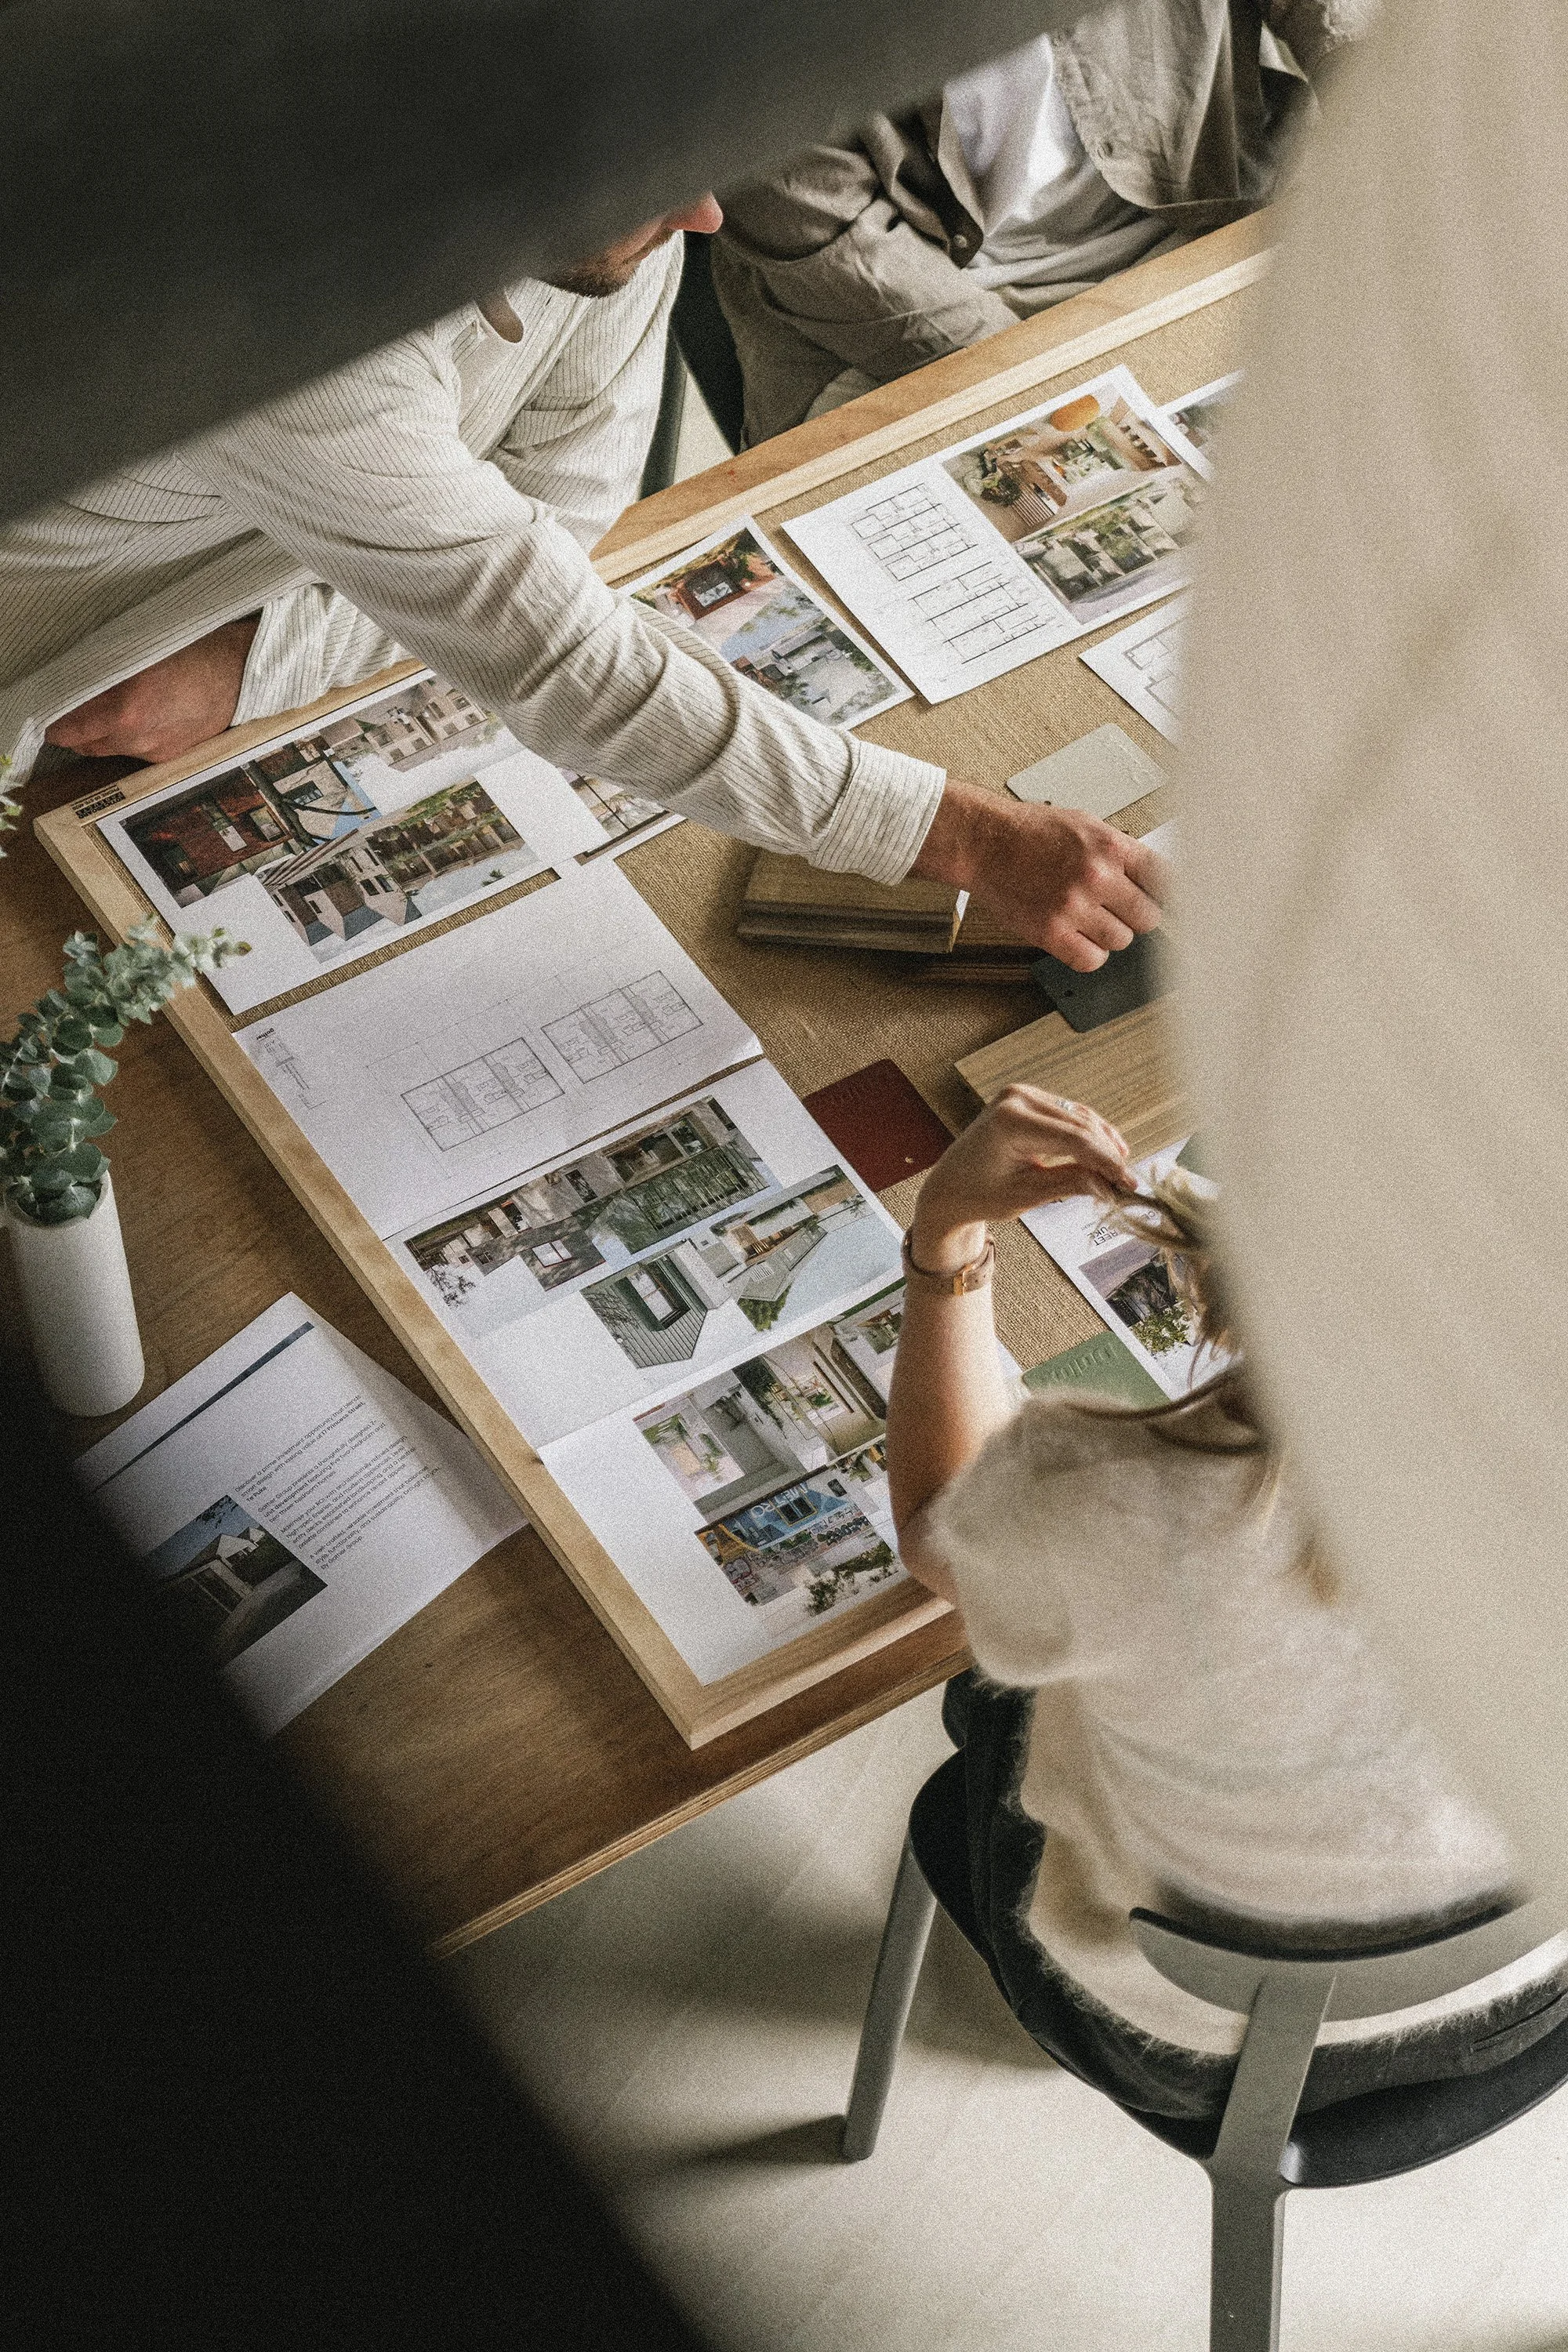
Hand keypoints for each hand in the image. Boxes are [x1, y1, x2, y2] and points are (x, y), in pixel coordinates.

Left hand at [44, 616, 259, 762]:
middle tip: (78, 706)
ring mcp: (155, 750)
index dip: (57, 719)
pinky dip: (131, 736)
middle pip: (84, 744)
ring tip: (115, 707)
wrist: (241, 670)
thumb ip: (101, 672)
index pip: (68, 729)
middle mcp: (138, 736)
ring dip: (104, 732)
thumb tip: (71, 684)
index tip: (55, 708)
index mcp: (126, 708)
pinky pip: (135, 750)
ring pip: (109, 748)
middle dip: (77, 727)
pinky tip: (145, 714)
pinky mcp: (170, 755)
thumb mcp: (137, 651)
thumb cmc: (192, 650)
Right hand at [911, 778, 1167, 971]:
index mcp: (1110, 846)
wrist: (984, 842)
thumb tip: (1151, 879)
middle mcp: (1096, 876)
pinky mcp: (1050, 932)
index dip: (1163, 893)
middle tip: (1120, 911)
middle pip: (1148, 917)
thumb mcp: (1085, 825)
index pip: (1164, 880)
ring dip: (1110, 935)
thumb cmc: (1030, 832)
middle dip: (1137, 916)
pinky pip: (1091, 960)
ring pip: (1121, 941)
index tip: (1159, 900)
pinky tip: (1079, 939)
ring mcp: (1073, 906)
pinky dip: (1089, 954)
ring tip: (1090, 920)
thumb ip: (1120, 852)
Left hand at [912, 1085, 1135, 1271]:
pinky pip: (1068, 1114)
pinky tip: (1111, 1150)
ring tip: (1122, 1172)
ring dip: (1103, 1143)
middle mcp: (1016, 1098)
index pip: (1074, 1140)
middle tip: (1128, 1184)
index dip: (1107, 1162)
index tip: (1129, 1184)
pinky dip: (1089, 1133)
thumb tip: (1112, 1186)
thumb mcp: (1028, 1194)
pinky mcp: (1027, 1099)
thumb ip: (1071, 1184)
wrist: (950, 1186)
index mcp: (1011, 1121)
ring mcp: (1022, 1094)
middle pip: (1080, 1126)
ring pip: (1079, 1117)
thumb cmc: (980, 1195)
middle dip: (1107, 1155)